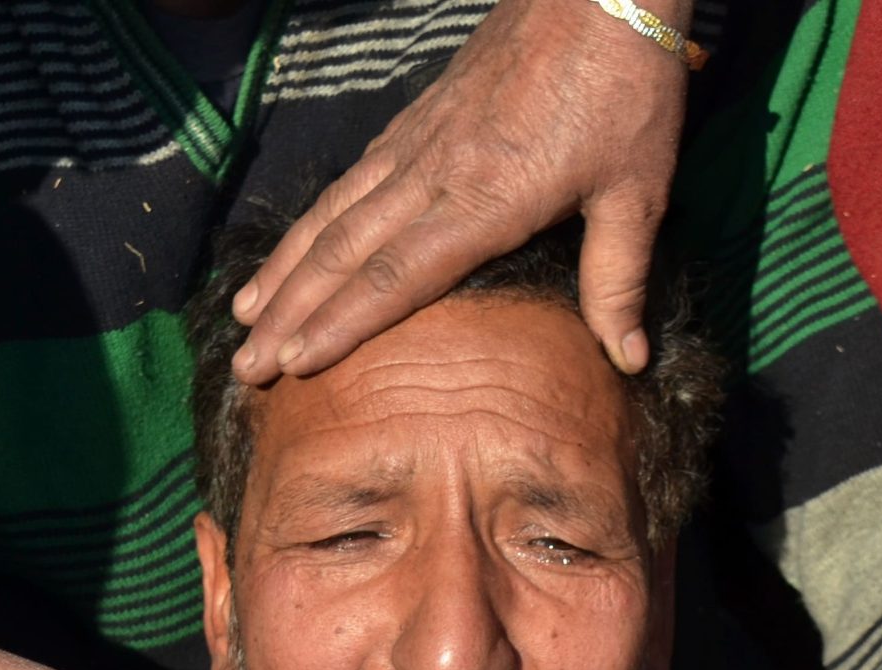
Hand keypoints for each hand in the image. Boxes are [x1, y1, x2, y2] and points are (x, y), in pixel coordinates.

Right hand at [228, 0, 688, 382]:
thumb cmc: (626, 91)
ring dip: (285, 270)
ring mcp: (419, 142)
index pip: (397, 275)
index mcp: (487, 199)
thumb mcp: (638, 193)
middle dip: (291, 314)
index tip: (298, 365)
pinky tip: (294, 250)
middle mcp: (436, 172)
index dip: (342, 324)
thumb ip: (620, 280)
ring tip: (244, 316)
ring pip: (335, 214)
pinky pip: (351, 181)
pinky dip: (312, 221)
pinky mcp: (419, 119)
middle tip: (247, 367)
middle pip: (345, 253)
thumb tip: (629, 363)